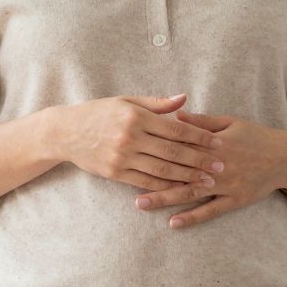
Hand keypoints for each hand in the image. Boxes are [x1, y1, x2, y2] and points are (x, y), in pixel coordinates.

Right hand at [47, 94, 223, 194]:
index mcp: (137, 117)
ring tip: (206, 180)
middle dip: (200, 160)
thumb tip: (185, 99)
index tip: (218, 142)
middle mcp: (130, 138)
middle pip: (173, 152)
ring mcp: (122, 157)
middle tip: (221, 166)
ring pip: (162, 169)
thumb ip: (157, 103)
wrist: (66, 132)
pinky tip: (181, 188)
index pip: (176, 129)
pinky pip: (145, 181)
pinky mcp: (115, 173)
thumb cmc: (100, 113)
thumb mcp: (127, 101)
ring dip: (187, 176)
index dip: (199, 137)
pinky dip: (165, 185)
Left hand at [132, 111, 286, 229]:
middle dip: (152, 176)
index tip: (135, 152)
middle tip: (125, 182)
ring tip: (141, 204)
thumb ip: (201, 121)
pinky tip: (174, 224)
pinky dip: (192, 218)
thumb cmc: (256, 136)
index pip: (180, 146)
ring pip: (190, 193)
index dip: (157, 149)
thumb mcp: (230, 122)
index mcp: (214, 144)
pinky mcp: (234, 200)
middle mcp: (217, 166)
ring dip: (164, 198)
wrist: (285, 158)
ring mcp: (225, 185)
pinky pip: (210, 211)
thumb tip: (174, 116)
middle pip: (179, 172)